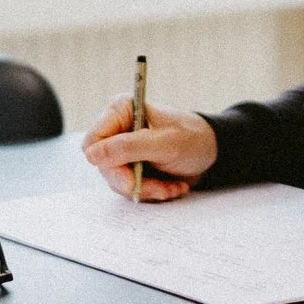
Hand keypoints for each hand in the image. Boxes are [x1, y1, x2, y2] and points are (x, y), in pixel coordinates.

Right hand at [80, 98, 217, 201]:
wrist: (212, 152)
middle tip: (159, 188)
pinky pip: (130, 188)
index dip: (106, 162)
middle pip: (104, 166)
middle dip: (133, 181)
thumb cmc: (192, 139)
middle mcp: (117, 130)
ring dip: (146, 189)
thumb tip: (91, 155)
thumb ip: (127, 147)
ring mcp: (123, 150)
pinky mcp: (131, 167)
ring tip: (171, 186)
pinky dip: (152, 192)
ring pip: (117, 181)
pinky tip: (171, 186)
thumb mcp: (163, 144)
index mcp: (120, 111)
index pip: (93, 141)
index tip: (130, 177)